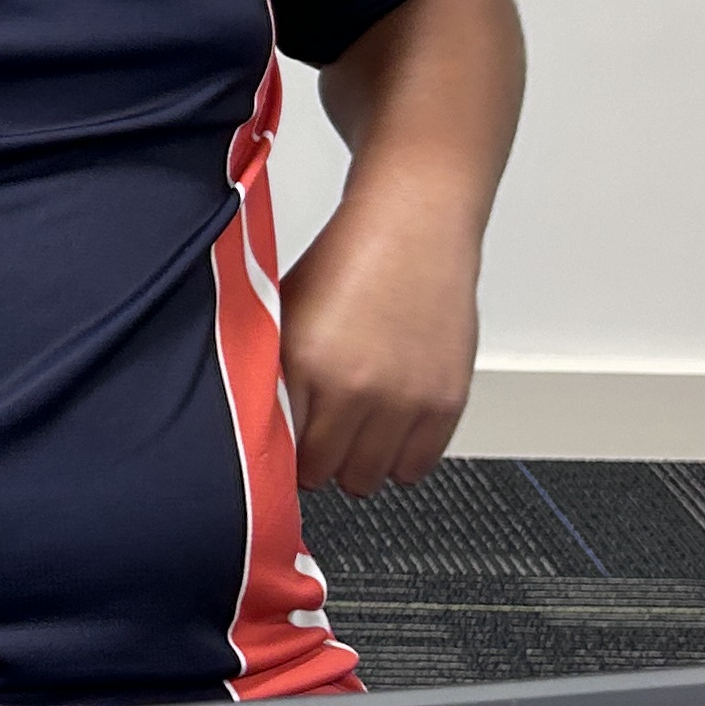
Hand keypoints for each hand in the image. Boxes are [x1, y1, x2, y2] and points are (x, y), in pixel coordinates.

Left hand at [278, 206, 478, 500]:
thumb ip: (272, 371)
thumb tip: (258, 422)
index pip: (281, 452)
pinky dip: (401, 459)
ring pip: (370, 479)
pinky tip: (389, 430)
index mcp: (308, 365)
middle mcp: (358, 389)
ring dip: (359, 464)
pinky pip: (417, 467)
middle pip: (325, 475)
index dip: (278, 454)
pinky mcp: (446, 402)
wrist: (414, 226)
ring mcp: (405, 400)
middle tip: (319, 438)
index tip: (281, 449)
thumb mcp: (285, 313)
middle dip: (317, 462)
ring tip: (356, 433)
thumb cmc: (350, 261)